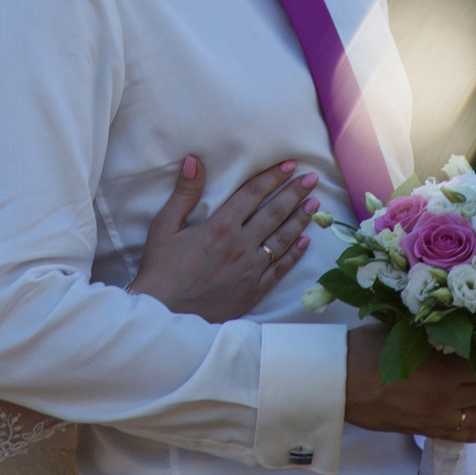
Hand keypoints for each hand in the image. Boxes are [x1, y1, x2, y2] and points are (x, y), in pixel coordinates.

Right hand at [130, 157, 319, 323]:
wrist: (163, 313)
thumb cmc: (160, 268)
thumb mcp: (164, 226)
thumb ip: (184, 193)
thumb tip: (194, 161)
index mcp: (220, 227)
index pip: (253, 194)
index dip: (273, 177)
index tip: (291, 165)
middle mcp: (241, 246)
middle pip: (274, 213)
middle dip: (294, 193)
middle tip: (312, 179)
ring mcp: (250, 270)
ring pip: (282, 239)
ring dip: (300, 219)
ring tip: (315, 204)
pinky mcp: (253, 291)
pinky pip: (280, 269)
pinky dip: (295, 254)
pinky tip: (305, 242)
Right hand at [342, 324, 475, 441]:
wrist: (339, 381)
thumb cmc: (367, 350)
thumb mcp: (403, 332)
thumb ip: (433, 335)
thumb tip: (455, 327)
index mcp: (443, 372)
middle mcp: (444, 399)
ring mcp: (433, 417)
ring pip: (474, 417)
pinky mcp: (421, 429)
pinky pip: (456, 436)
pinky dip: (475, 434)